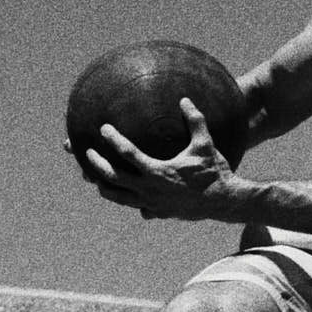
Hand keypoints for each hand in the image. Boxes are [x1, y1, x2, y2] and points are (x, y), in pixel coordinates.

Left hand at [74, 100, 239, 220]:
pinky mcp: (158, 212)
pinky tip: (125, 194)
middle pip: (113, 178)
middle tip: (86, 153)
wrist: (224, 201)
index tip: (103, 128)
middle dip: (96, 165)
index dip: (113, 140)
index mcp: (158, 171)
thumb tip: (184, 99)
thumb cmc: (215, 170)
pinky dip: (127, 199)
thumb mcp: (206, 144)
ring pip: (119, 197)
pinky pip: (136, 206)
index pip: (128, 154)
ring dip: (105, 187)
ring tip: (95, 179)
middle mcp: (150, 190)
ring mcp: (152, 204)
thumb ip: (195, 120)